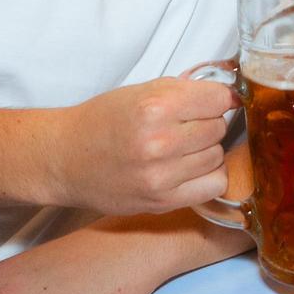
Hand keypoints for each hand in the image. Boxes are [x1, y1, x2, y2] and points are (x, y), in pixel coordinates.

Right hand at [48, 69, 236, 215]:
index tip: (211, 102)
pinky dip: (207, 176)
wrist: (65, 159)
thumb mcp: (141, 92)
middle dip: (208, 123)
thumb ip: (184, 91)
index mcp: (154, 107)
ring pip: (217, 156)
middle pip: (219, 128)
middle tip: (186, 125)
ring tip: (181, 147)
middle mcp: (159, 142)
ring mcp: (161, 176)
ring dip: (205, 150)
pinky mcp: (161, 201)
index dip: (218, 98)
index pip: (219, 99)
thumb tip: (229, 94)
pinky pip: (213, 185)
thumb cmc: (102, 122)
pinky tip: (188, 169)